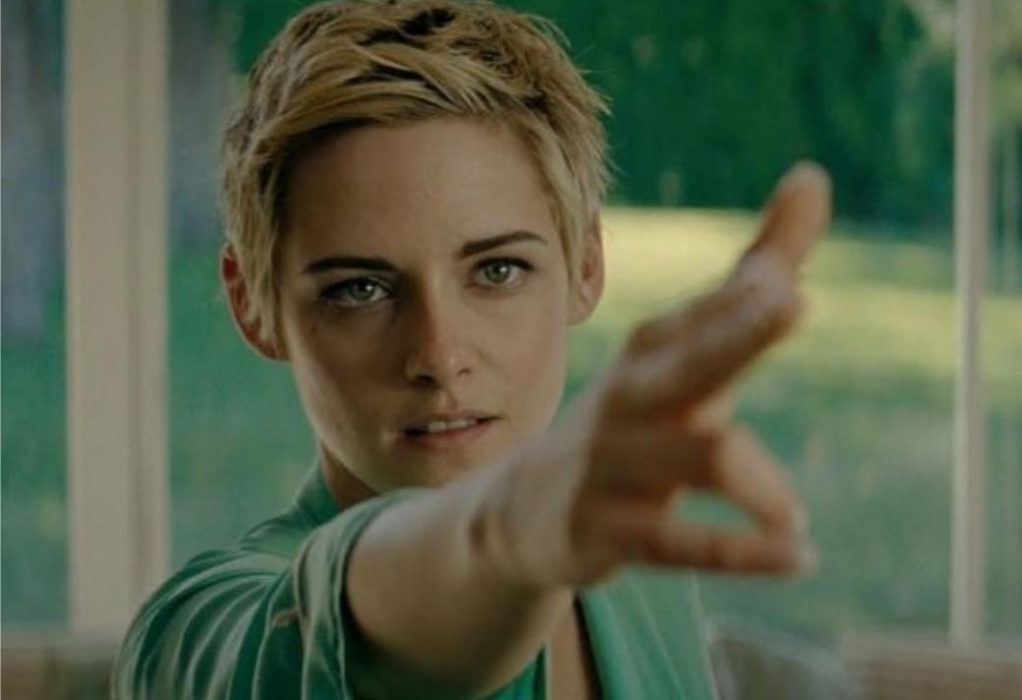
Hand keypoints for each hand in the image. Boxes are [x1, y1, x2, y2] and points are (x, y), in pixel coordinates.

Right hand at [479, 161, 831, 588]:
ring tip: (794, 519)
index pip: (712, 311)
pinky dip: (741, 552)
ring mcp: (617, 462)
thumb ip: (751, 278)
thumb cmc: (629, 417)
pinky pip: (678, 542)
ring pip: (697, 457)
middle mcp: (636, 396)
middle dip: (740, 330)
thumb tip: (813, 175)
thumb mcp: (683, 351)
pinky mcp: (607, 529)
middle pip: (693, 358)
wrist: (520, 506)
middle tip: (793, 301)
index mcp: (656, 351)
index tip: (791, 276)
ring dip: (759, 485)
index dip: (753, 293)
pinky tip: (797, 557)